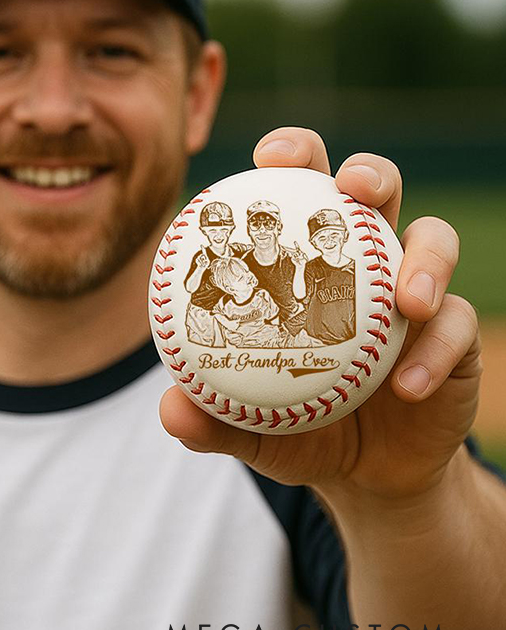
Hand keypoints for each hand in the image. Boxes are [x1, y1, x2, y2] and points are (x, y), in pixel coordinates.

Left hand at [160, 127, 481, 504]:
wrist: (367, 472)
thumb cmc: (301, 427)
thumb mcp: (252, 427)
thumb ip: (213, 416)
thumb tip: (172, 410)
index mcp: (305, 263)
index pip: (297, 193)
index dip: (289, 158)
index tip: (268, 158)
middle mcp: (363, 262)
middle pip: (372, 189)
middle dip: (366, 172)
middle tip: (349, 186)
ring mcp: (412, 291)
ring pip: (434, 238)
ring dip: (427, 257)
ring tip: (408, 300)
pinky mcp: (454, 333)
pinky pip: (458, 326)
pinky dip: (436, 351)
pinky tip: (409, 386)